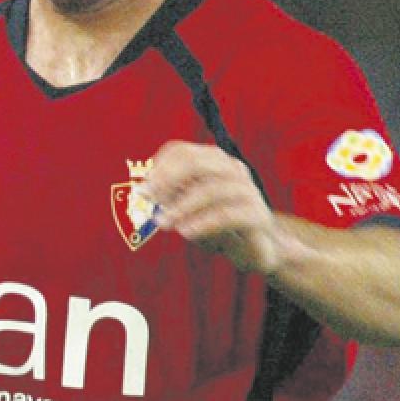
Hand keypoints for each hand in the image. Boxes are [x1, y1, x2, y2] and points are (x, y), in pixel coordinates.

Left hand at [139, 140, 285, 273]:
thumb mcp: (187, 209)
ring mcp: (248, 190)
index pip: (181, 151)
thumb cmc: (216, 224)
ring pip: (212, 190)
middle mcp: (232, 170)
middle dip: (169, 181)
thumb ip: (169, 197)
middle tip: (150, 201)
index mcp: (214, 162)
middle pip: (197, 163)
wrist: (255, 248)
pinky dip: (203, 222)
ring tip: (163, 223)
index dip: (158, 168)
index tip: (143, 190)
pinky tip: (186, 232)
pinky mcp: (258, 215)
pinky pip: (228, 214)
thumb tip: (142, 190)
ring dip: (181, 207)